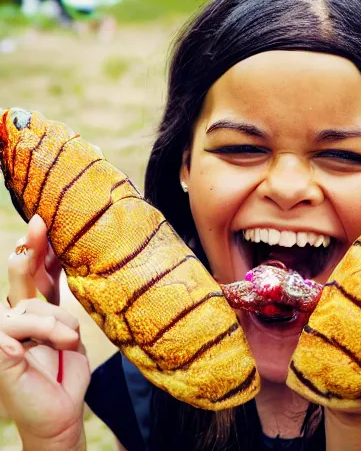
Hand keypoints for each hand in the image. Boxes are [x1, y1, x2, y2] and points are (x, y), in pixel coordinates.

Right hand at [0, 215, 88, 448]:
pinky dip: (41, 331)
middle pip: (20, 278)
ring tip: (71, 341)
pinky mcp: (1, 355)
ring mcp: (7, 337)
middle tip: (38, 223)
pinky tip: (60, 342)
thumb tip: (78, 266)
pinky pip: (13, 330)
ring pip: (23, 306)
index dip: (43, 250)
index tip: (47, 223)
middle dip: (30, 249)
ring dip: (52, 321)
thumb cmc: (67, 373)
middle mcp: (19, 319)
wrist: (61, 413)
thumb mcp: (72, 332)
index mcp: (38, 313)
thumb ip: (66, 304)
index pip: (38, 275)